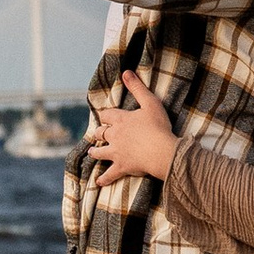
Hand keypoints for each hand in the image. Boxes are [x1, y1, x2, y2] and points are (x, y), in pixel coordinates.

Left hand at [89, 66, 177, 182]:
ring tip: (92, 152)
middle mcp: (115, 136)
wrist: (161, 151)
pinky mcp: (121, 166)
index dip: (106, 115)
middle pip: (102, 133)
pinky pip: (109, 174)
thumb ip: (137, 88)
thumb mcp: (150, 102)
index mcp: (121, 120)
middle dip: (99, 133)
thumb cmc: (158, 126)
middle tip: (97, 134)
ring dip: (95, 152)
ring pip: (100, 152)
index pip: (108, 115)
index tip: (105, 116)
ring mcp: (116, 152)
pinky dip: (104, 179)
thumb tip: (126, 72)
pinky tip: (98, 182)